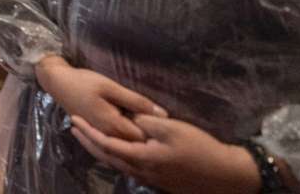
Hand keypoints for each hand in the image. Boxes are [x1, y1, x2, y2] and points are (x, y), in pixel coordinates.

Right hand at [36, 56, 161, 142]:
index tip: (160, 119)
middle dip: (147, 135)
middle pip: (135, 143)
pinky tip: (127, 123)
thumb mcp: (111, 87)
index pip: (143, 137)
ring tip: (142, 121)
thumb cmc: (84, 82)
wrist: (57, 82)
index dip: (155, 131)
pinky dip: (125, 134)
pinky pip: (116, 140)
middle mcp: (108, 135)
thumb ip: (136, 101)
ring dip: (135, 134)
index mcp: (113, 125)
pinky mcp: (97, 132)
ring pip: (125, 143)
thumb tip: (163, 114)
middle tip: (153, 119)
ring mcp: (101, 135)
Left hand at [70, 114, 260, 193]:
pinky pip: (130, 168)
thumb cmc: (199, 148)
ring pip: (118, 165)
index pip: (106, 145)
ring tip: (88, 136)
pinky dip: (117, 156)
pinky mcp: (161, 181)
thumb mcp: (171, 128)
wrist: (226, 175)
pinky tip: (117, 150)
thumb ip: (145, 121)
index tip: (73, 119)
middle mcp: (142, 172)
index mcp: (141, 158)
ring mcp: (151, 180)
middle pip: (107, 158)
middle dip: (88, 142)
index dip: (88, 132)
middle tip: (73, 128)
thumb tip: (129, 117)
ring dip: (101, 150)